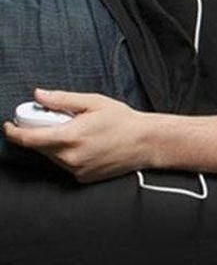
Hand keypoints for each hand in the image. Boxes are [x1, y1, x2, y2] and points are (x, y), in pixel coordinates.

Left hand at [3, 89, 148, 182]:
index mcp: (70, 137)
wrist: (145, 142)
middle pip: (39, 147)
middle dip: (39, 133)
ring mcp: (76, 170)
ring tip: (77, 131)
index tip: (9, 125)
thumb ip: (63, 99)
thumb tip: (39, 95)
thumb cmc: (123, 120)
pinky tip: (86, 145)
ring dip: (54, 143)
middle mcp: (70, 157)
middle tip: (55, 120)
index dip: (14, 132)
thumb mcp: (94, 102)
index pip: (29, 139)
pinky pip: (65, 164)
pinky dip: (67, 154)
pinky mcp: (83, 178)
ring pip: (52, 156)